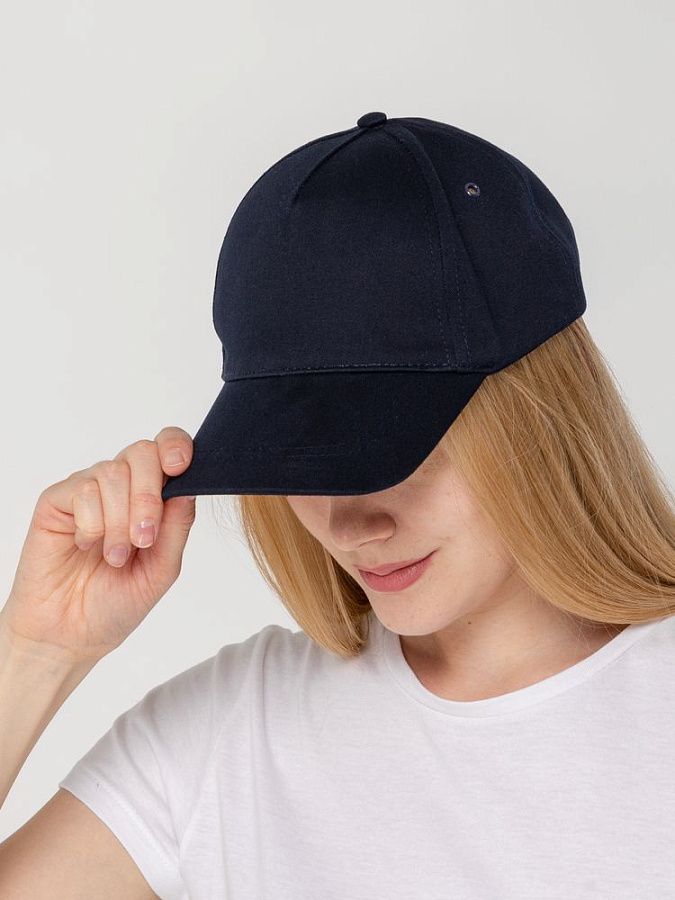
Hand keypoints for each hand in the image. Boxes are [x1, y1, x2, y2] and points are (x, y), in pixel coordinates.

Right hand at [0, 427, 196, 666]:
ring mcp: (89, 490)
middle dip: (149, 496)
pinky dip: (92, 524)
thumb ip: (177, 527)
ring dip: (120, 521)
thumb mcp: (162, 569)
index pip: (167, 450)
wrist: (71, 633)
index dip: (176, 447)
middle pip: (143, 453)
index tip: (180, 466)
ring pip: (113, 473)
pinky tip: (87, 546)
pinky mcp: (57, 500)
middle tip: (144, 538)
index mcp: (152, 497)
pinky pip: (83, 490)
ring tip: (115, 557)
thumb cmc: (116, 602)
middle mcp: (122, 487)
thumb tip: (189, 488)